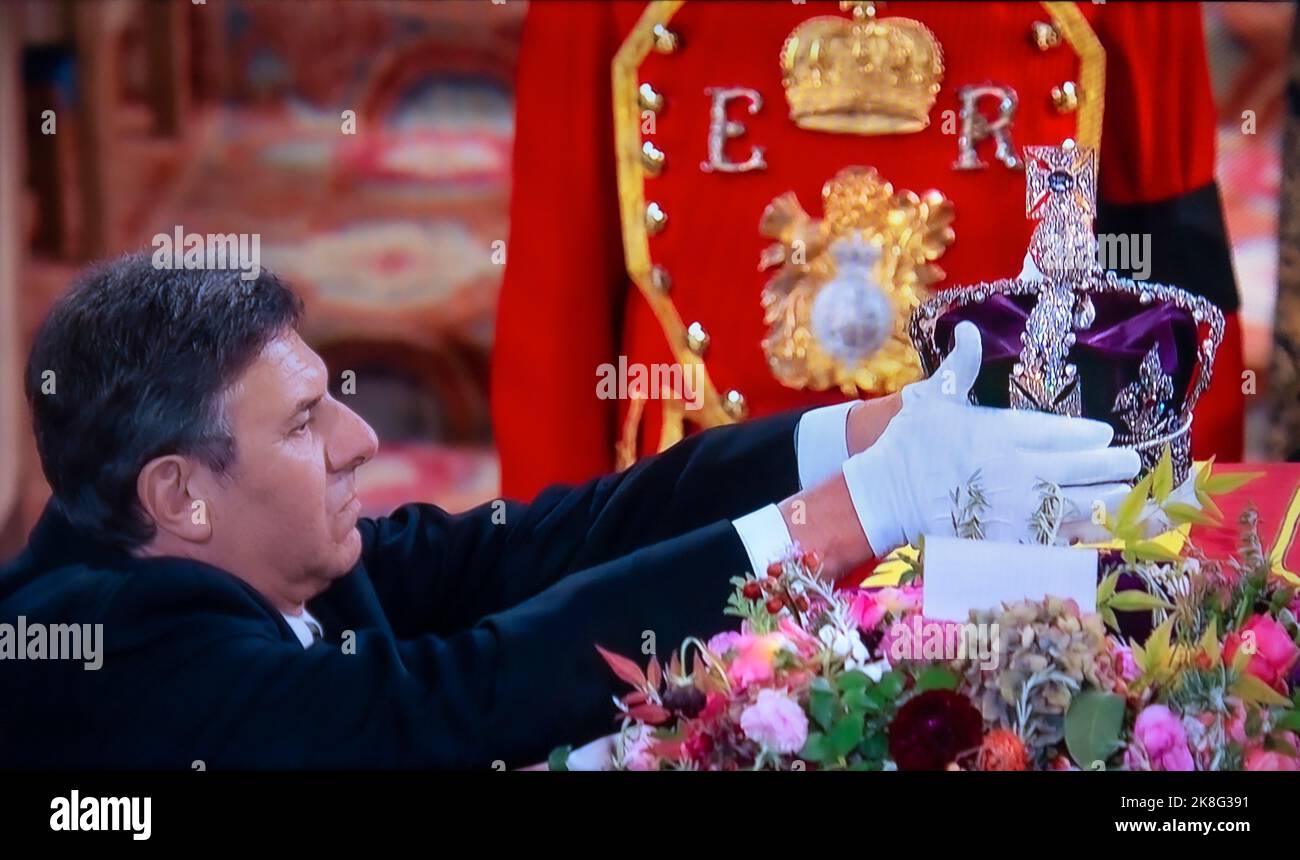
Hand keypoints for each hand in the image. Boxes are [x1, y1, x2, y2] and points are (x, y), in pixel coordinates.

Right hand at [841, 321, 1140, 553]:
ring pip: (1078, 505)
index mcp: (1003, 432)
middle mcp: (1018, 470)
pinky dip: (1080, 536)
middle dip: (1110, 466)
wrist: (883, 497)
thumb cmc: (906, 446)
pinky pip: (1055, 541)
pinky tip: (1095, 531)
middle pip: (1080, 468)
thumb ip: (959, 368)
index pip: (1060, 432)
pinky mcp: (1008, 541)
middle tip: (1130, 463)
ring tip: (1125, 494)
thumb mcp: (931, 398)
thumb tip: (969, 331)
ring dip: (1107, 500)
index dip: (1088, 435)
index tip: (1106, 435)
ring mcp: (1016, 510)